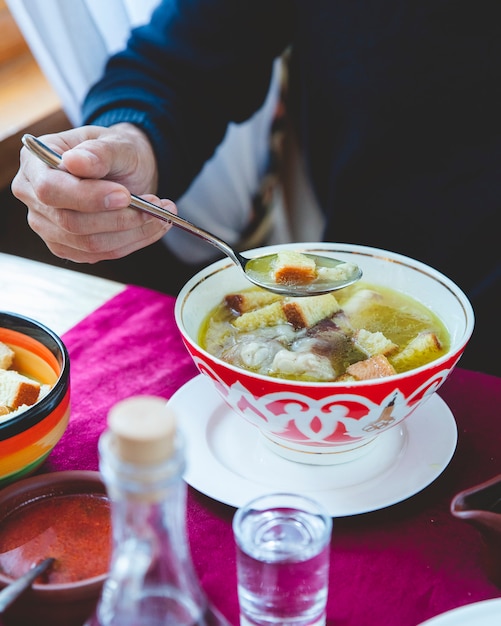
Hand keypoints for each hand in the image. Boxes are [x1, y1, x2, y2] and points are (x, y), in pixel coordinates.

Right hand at [11, 123, 174, 262]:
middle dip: (120, 218)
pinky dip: (133, 242)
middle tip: (157, 206)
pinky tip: (153, 226)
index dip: (88, 197)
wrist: (124, 169)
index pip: (51, 190)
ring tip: (163, 214)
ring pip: (90, 244)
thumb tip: (76, 162)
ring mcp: (48, 226)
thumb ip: (99, 152)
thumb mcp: (114, 142)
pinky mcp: (69, 246)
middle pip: (71, 223)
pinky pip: (102, 254)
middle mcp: (34, 197)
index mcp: (35, 163)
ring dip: (133, 233)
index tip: (126, 195)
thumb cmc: (115, 151)